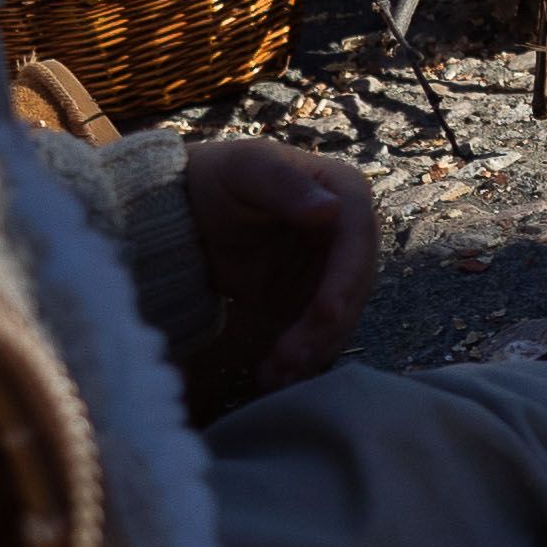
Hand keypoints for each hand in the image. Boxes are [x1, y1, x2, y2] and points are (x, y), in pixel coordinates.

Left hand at [181, 138, 379, 390]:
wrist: (186, 210)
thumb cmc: (219, 177)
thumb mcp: (247, 169)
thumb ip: (284, 185)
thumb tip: (331, 210)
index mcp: (345, 194)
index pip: (360, 239)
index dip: (347, 278)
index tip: (327, 312)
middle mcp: (347, 237)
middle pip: (352, 288)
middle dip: (326, 326)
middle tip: (292, 355)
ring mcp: (329, 274)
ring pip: (337, 319)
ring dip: (312, 350)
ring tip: (276, 373)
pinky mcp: (306, 303)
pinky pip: (313, 336)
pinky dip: (296, 360)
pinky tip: (270, 377)